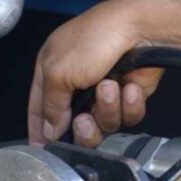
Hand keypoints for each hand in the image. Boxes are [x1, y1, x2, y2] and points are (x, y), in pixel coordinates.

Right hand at [28, 0, 165, 145]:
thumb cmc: (97, 37)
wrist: (141, 30)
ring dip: (107, 109)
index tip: (41, 150)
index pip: (39, 107)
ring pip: (102, 124)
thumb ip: (50, 105)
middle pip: (73, 125)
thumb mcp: (58, 72)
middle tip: (84, 119)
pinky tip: (129, 86)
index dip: (39, 130)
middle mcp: (77, 81)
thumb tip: (50, 129)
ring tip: (110, 87)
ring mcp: (104, 90)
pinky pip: (126, 117)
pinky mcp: (129, 95)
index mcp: (52, 69)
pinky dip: (128, 104)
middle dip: (82, 128)